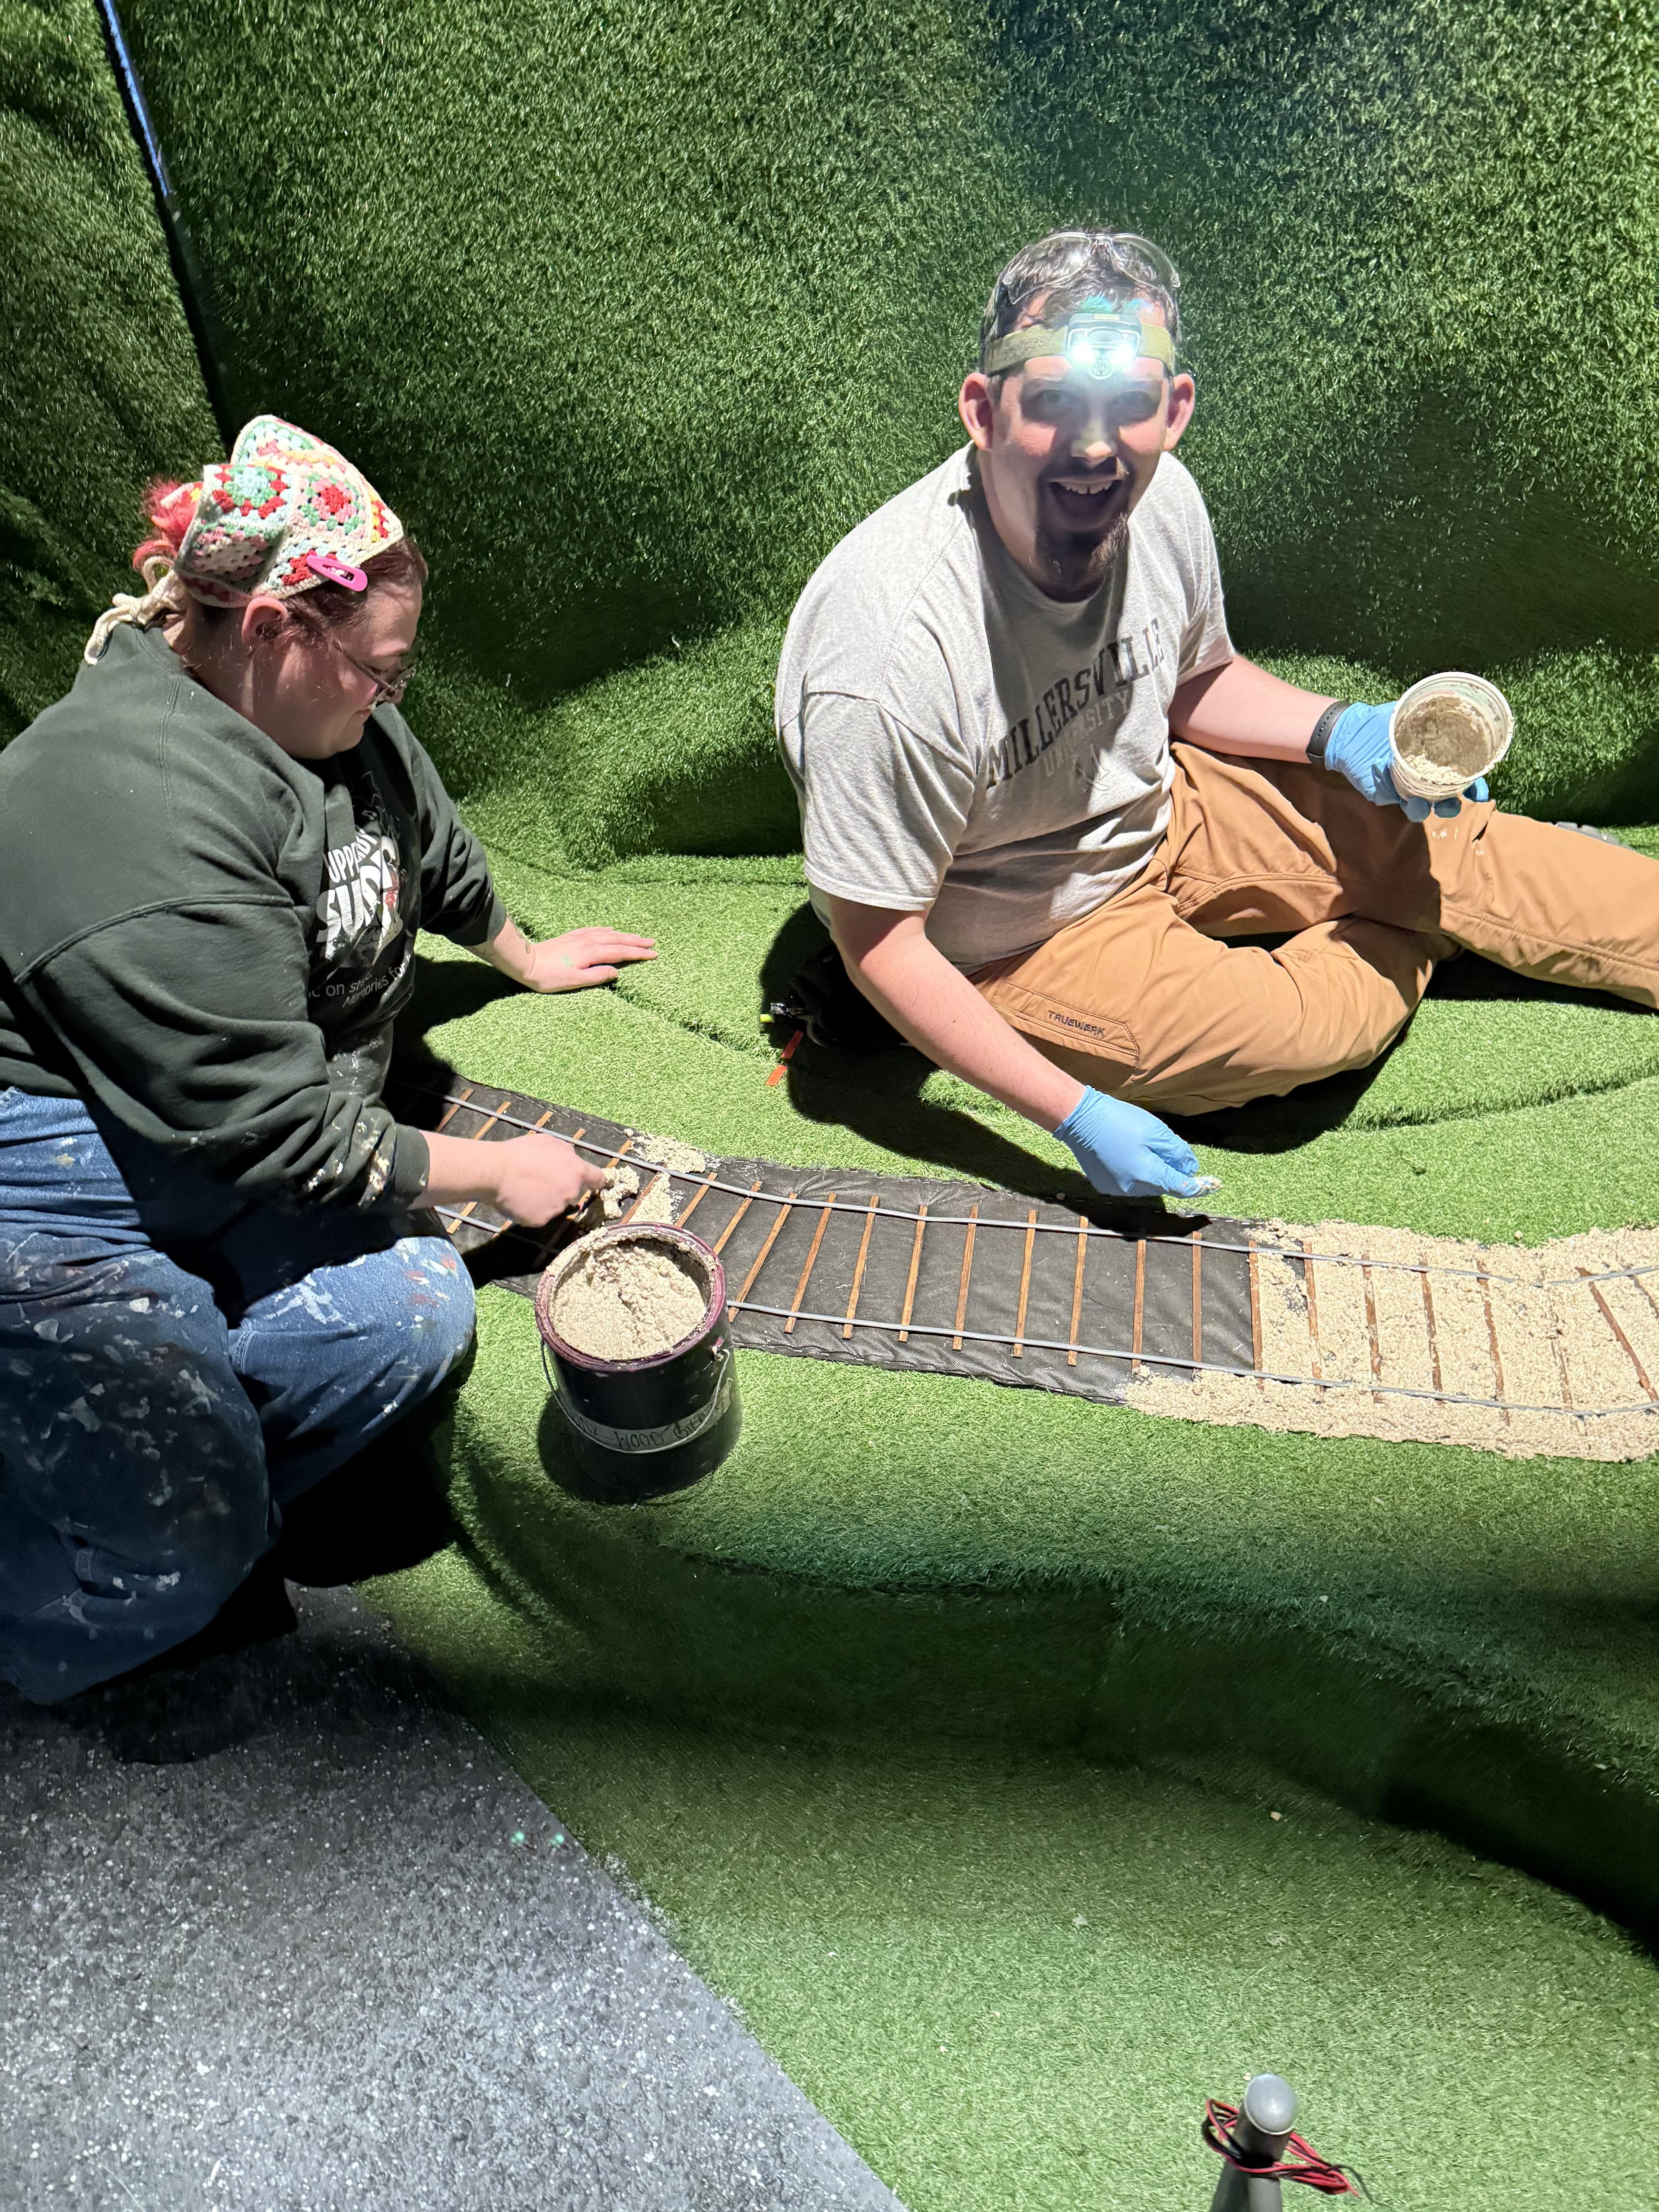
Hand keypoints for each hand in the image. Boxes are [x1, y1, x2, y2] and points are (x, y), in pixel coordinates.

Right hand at [484, 1133, 604, 1224]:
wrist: (496, 1172)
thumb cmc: (521, 1153)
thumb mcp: (548, 1142)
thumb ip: (565, 1152)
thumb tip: (571, 1158)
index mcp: (576, 1171)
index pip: (598, 1179)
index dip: (594, 1180)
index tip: (591, 1182)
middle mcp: (571, 1192)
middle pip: (573, 1192)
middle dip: (562, 1187)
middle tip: (541, 1180)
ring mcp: (556, 1209)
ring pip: (556, 1205)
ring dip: (547, 1199)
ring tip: (526, 1188)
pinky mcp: (541, 1221)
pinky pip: (540, 1215)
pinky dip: (532, 1210)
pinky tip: (520, 1200)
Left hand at [516, 926, 657, 991]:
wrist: (525, 962)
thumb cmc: (549, 976)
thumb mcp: (575, 981)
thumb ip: (598, 976)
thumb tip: (616, 972)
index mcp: (592, 953)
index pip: (621, 952)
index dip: (638, 953)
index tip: (654, 954)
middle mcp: (588, 942)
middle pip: (618, 940)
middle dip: (636, 941)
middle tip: (652, 942)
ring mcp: (579, 937)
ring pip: (608, 934)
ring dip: (624, 935)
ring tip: (637, 936)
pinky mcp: (571, 937)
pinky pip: (593, 930)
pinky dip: (605, 930)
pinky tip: (610, 929)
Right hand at [1054, 1087, 1218, 1201]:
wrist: (1080, 1119)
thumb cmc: (1119, 1120)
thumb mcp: (1155, 1130)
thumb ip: (1177, 1151)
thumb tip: (1191, 1167)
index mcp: (1147, 1175)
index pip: (1180, 1187)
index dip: (1198, 1187)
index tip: (1212, 1186)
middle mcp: (1131, 1188)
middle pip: (1161, 1185)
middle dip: (1169, 1172)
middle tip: (1171, 1152)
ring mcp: (1115, 1189)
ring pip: (1144, 1185)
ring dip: (1151, 1172)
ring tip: (1142, 1148)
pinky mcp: (1103, 1185)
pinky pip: (1127, 1183)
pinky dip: (1133, 1172)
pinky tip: (1126, 1154)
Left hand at [1323, 702, 1488, 820]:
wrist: (1349, 731)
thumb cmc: (1382, 721)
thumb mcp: (1407, 712)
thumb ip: (1428, 706)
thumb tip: (1449, 692)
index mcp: (1434, 761)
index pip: (1460, 779)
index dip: (1474, 787)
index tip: (1481, 792)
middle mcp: (1422, 778)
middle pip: (1445, 799)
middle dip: (1454, 803)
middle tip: (1459, 801)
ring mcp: (1404, 788)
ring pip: (1423, 807)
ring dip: (1430, 808)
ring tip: (1433, 804)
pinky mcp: (1385, 794)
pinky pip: (1398, 802)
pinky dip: (1405, 801)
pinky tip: (1412, 799)